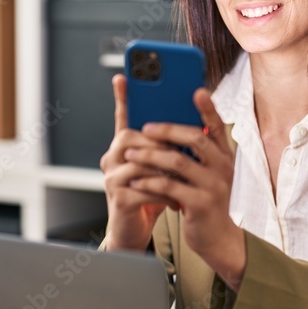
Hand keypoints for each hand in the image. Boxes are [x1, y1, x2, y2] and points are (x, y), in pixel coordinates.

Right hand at [99, 74, 176, 251]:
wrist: (136, 232)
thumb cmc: (151, 197)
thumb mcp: (163, 168)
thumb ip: (170, 149)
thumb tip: (195, 126)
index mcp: (124, 149)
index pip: (121, 118)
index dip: (121, 98)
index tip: (122, 76)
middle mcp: (112, 159)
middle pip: (129, 137)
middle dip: (158, 141)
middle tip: (181, 148)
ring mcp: (112, 179)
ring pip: (139, 162)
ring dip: (164, 169)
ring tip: (182, 177)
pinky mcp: (119, 199)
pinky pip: (144, 188)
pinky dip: (164, 193)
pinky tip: (177, 199)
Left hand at [123, 88, 245, 288]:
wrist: (216, 238)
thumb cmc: (203, 199)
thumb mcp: (204, 173)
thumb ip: (192, 153)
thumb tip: (166, 128)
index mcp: (223, 155)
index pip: (216, 126)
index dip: (207, 108)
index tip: (197, 90)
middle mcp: (223, 167)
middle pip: (195, 138)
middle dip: (166, 130)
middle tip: (144, 127)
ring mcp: (213, 186)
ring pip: (178, 162)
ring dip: (150, 155)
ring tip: (130, 153)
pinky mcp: (200, 204)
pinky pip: (170, 187)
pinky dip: (150, 181)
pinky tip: (136, 180)